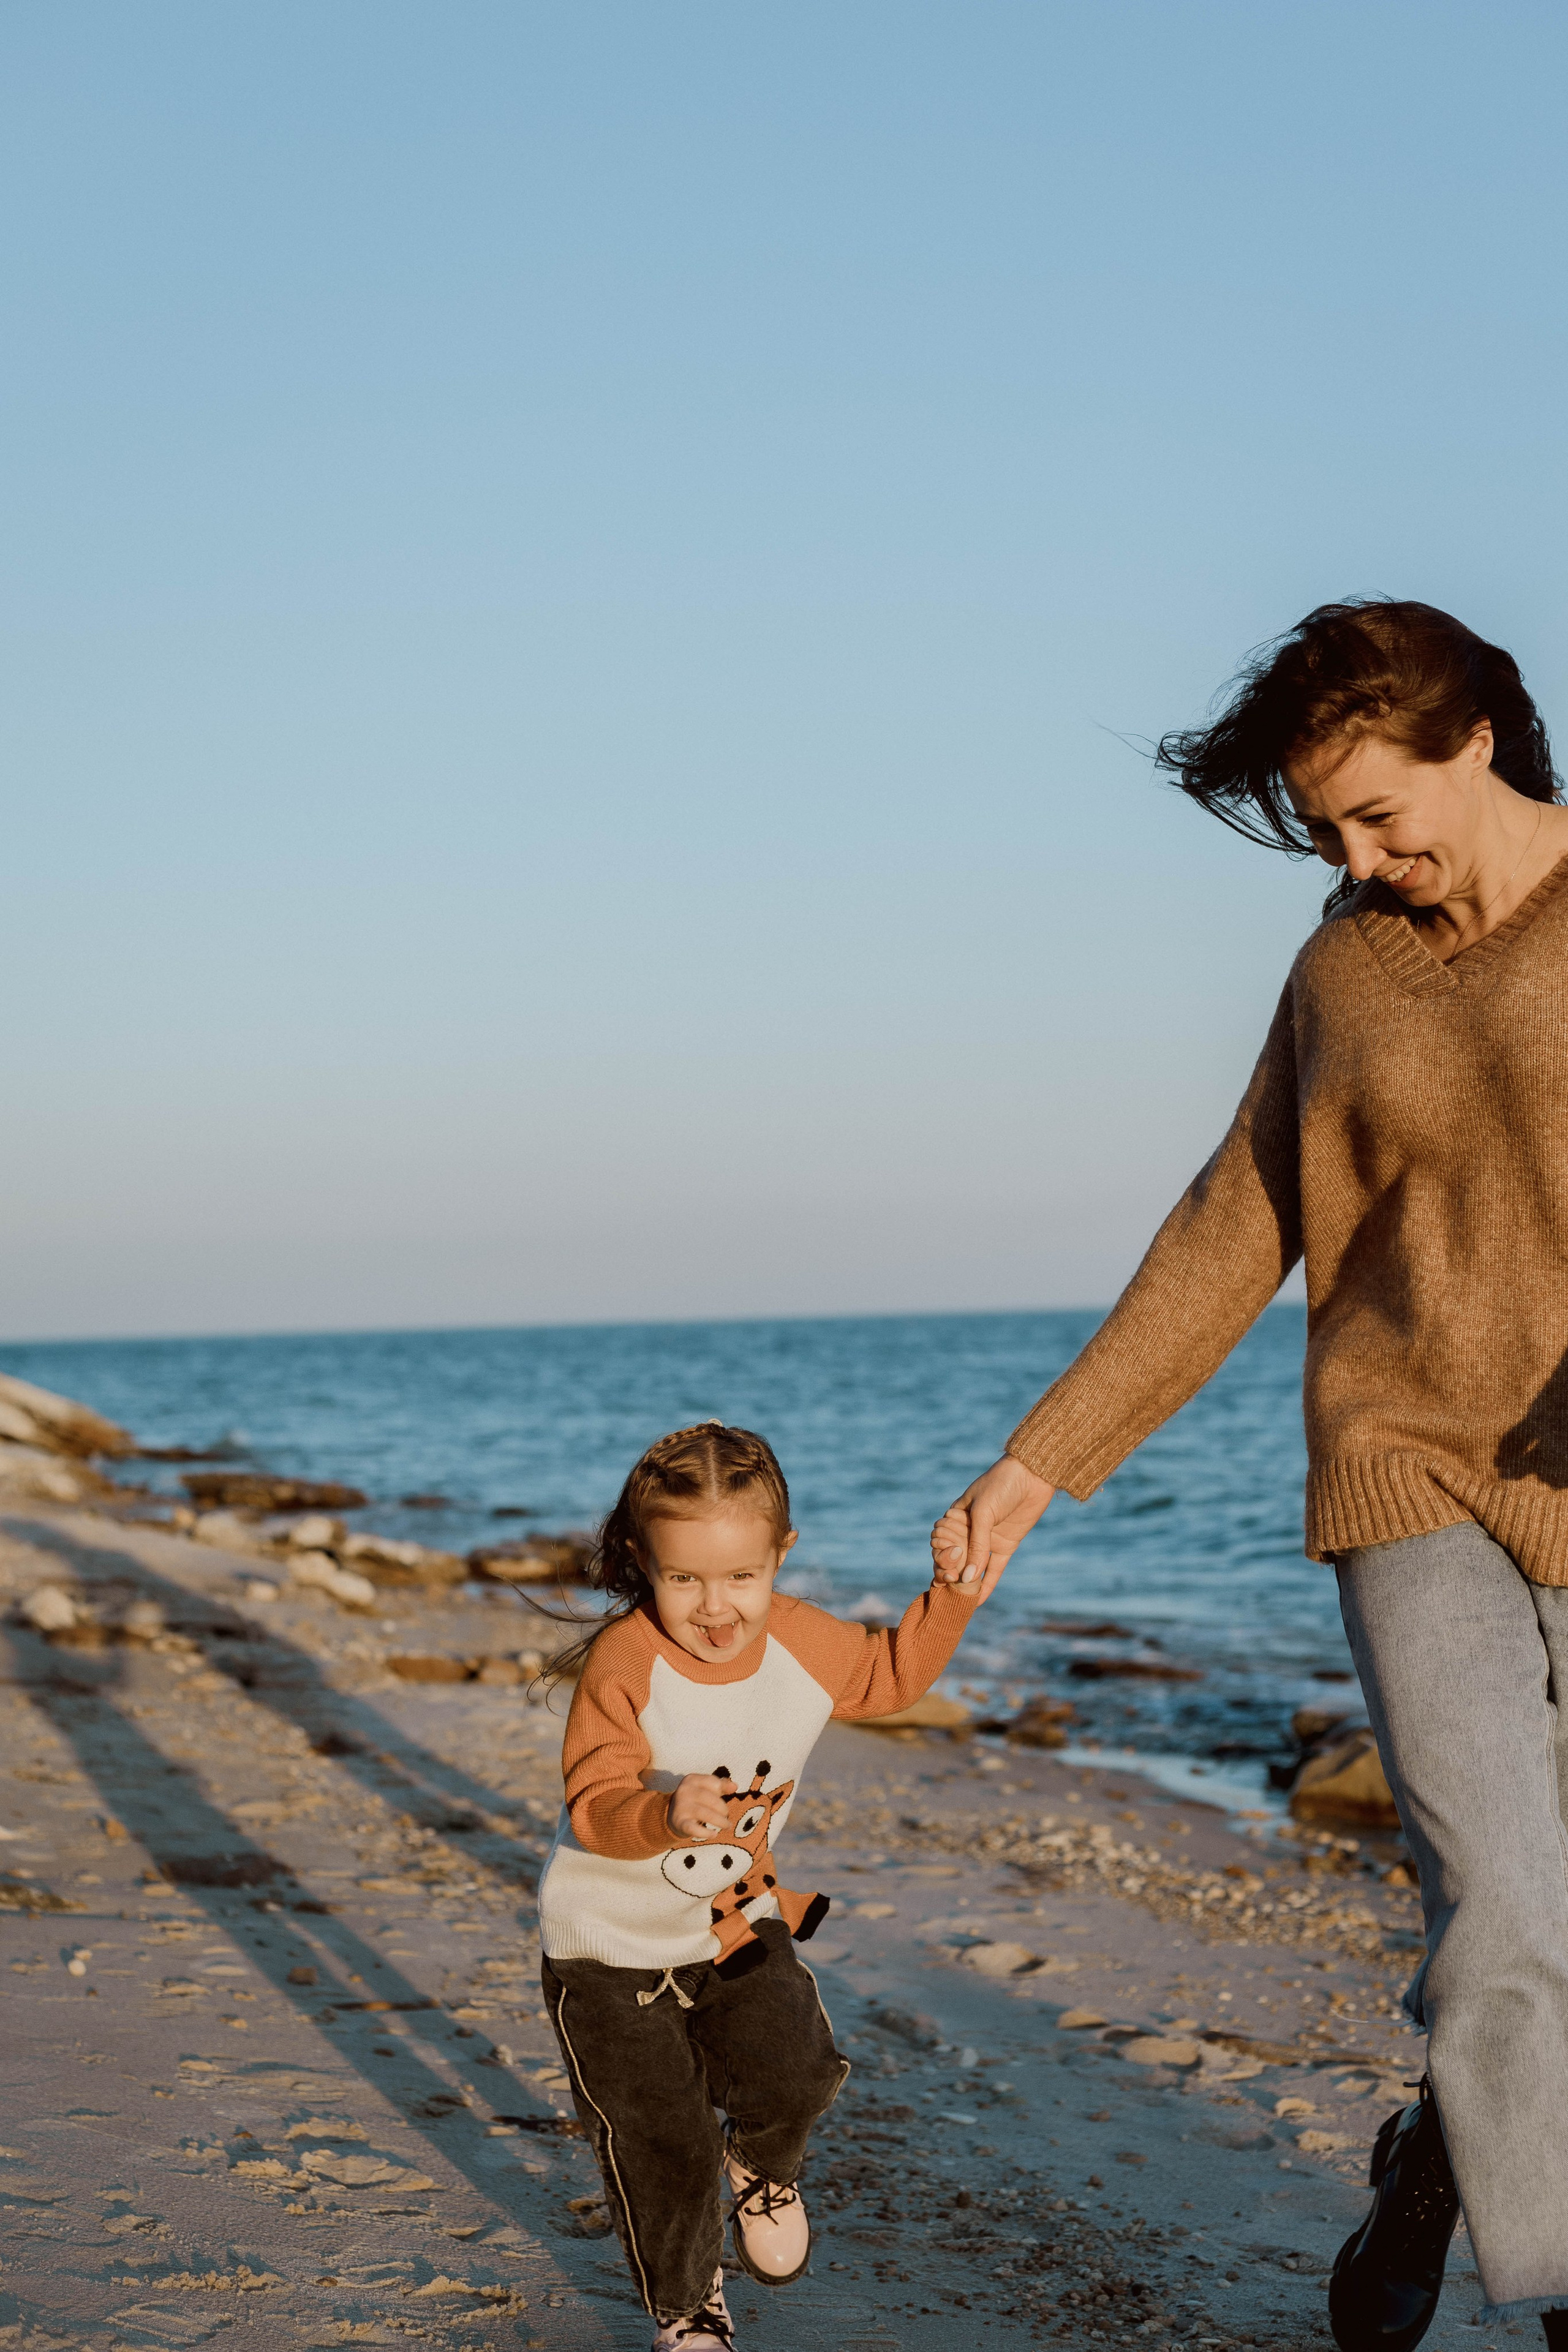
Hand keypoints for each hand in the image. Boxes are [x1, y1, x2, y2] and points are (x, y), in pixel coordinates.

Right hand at [667, 1772, 734, 1840]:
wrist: (673, 1815)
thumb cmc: (696, 1800)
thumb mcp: (706, 1788)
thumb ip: (721, 1785)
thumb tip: (735, 1786)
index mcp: (691, 1779)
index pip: (712, 1782)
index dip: (723, 1789)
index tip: (729, 1795)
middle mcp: (684, 1791)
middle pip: (711, 1799)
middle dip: (723, 1809)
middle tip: (726, 1815)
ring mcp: (681, 1807)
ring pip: (706, 1814)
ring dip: (720, 1822)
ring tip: (727, 1826)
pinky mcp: (680, 1823)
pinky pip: (695, 1829)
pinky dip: (706, 1833)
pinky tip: (714, 1834)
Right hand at [931, 1455, 1054, 1602]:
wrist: (1033, 1474)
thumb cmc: (1001, 1484)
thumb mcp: (984, 1512)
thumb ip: (976, 1545)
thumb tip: (968, 1578)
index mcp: (956, 1517)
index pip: (941, 1543)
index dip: (942, 1555)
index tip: (951, 1558)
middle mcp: (969, 1530)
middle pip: (954, 1558)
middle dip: (951, 1571)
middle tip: (954, 1579)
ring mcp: (988, 1539)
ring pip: (973, 1566)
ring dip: (967, 1582)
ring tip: (963, 1599)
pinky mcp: (1006, 1545)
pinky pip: (995, 1568)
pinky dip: (988, 1583)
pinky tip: (979, 1601)